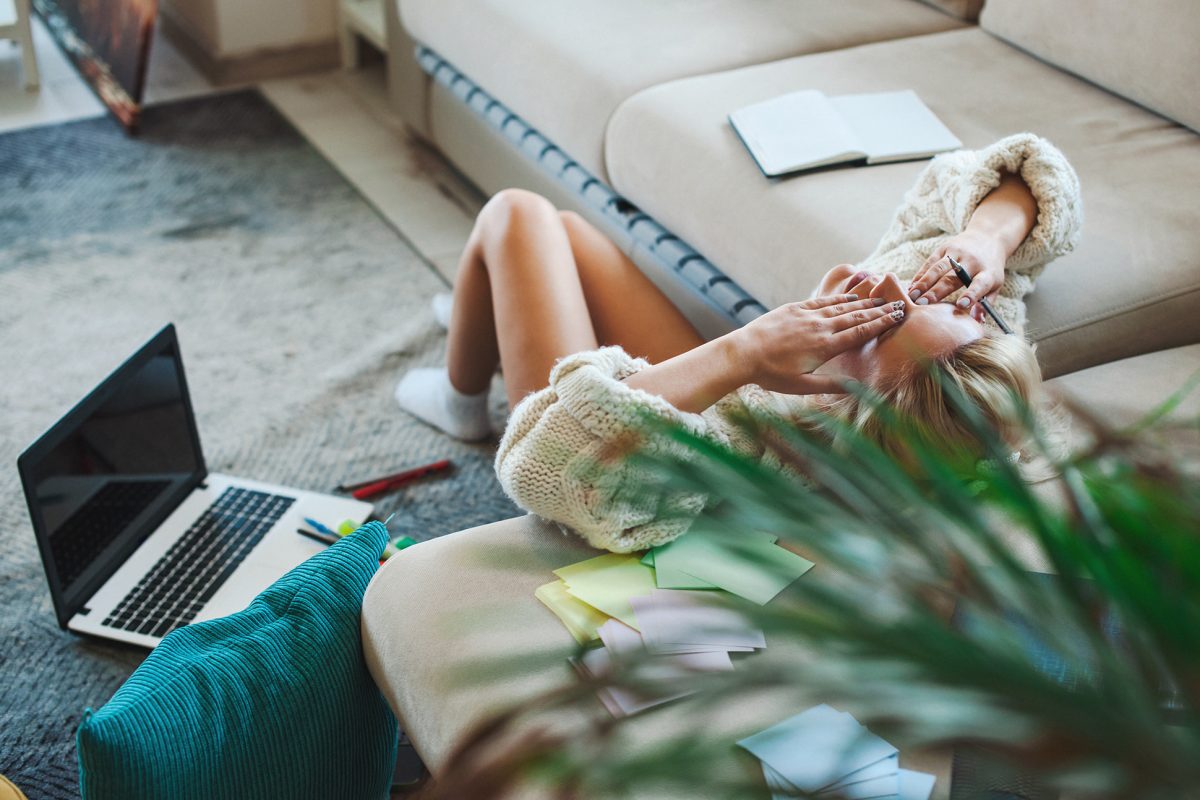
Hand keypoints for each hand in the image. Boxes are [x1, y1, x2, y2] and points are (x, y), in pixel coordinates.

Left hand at [734, 294, 904, 394]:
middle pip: (856, 318)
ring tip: (879, 300)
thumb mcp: (801, 386)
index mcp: (824, 347)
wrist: (743, 353)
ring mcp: (807, 316)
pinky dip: (839, 299)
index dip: (881, 325)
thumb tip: (855, 387)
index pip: (860, 334)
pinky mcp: (794, 309)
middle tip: (898, 304)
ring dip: (862, 304)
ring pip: (841, 308)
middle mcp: (819, 328)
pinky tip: (850, 297)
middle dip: (879, 312)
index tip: (898, 317)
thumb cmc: (771, 374)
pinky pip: (822, 302)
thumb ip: (829, 385)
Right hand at [907, 230, 1005, 315]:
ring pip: (937, 269)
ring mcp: (957, 253)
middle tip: (922, 304)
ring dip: (923, 283)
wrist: (987, 237)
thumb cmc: (989, 267)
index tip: (961, 305)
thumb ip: (985, 304)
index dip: (971, 294)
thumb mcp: (995, 284)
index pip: (980, 284)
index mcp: (987, 273)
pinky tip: (911, 287)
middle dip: (936, 291)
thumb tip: (976, 322)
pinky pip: (930, 262)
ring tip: (912, 296)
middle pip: (952, 277)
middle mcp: (972, 261)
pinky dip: (920, 275)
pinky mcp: (945, 248)